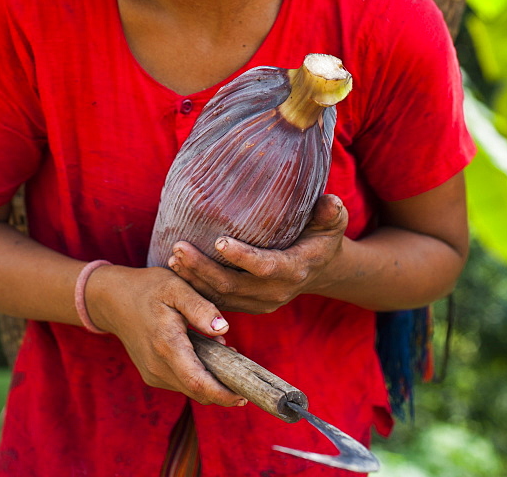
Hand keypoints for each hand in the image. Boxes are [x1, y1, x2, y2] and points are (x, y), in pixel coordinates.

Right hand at [84, 263, 247, 407]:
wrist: (113, 299)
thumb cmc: (148, 288)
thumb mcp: (176, 286)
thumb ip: (200, 307)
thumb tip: (223, 329)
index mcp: (167, 344)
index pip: (199, 382)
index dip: (223, 394)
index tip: (244, 395)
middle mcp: (157, 366)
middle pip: (197, 391)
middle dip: (223, 389)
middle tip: (243, 375)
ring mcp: (152, 373)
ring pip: (189, 388)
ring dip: (210, 381)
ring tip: (226, 358)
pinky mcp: (150, 374)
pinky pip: (180, 383)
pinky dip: (196, 376)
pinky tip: (205, 356)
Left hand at [166, 194, 348, 313]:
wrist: (319, 269)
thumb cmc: (322, 237)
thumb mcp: (333, 223)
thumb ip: (331, 213)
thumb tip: (329, 201)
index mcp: (294, 269)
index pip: (266, 267)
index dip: (242, 257)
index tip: (219, 241)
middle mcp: (275, 291)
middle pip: (234, 285)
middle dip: (204, 269)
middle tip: (179, 247)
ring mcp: (260, 302)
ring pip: (221, 296)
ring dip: (194, 280)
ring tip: (172, 258)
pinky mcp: (247, 305)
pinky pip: (218, 301)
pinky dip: (196, 289)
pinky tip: (177, 271)